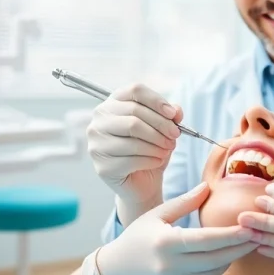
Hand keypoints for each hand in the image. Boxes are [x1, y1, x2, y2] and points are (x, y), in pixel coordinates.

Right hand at [86, 83, 182, 223]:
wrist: (141, 183)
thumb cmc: (149, 150)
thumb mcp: (163, 129)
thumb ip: (169, 115)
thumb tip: (176, 111)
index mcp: (113, 104)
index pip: (134, 91)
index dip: (157, 100)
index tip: (173, 114)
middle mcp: (100, 120)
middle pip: (134, 114)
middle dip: (161, 125)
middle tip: (175, 136)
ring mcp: (97, 143)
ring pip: (133, 135)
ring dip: (158, 143)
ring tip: (168, 149)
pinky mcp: (103, 166)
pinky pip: (132, 158)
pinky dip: (151, 159)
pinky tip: (158, 161)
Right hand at [96, 182, 257, 274]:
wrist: (115, 272)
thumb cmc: (137, 238)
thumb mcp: (157, 214)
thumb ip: (184, 202)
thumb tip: (207, 186)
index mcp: (166, 244)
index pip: (207, 240)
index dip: (231, 235)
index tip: (250, 227)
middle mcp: (171, 268)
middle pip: (216, 259)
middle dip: (240, 247)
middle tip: (258, 235)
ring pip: (214, 273)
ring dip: (230, 258)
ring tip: (242, 244)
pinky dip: (216, 271)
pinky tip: (221, 258)